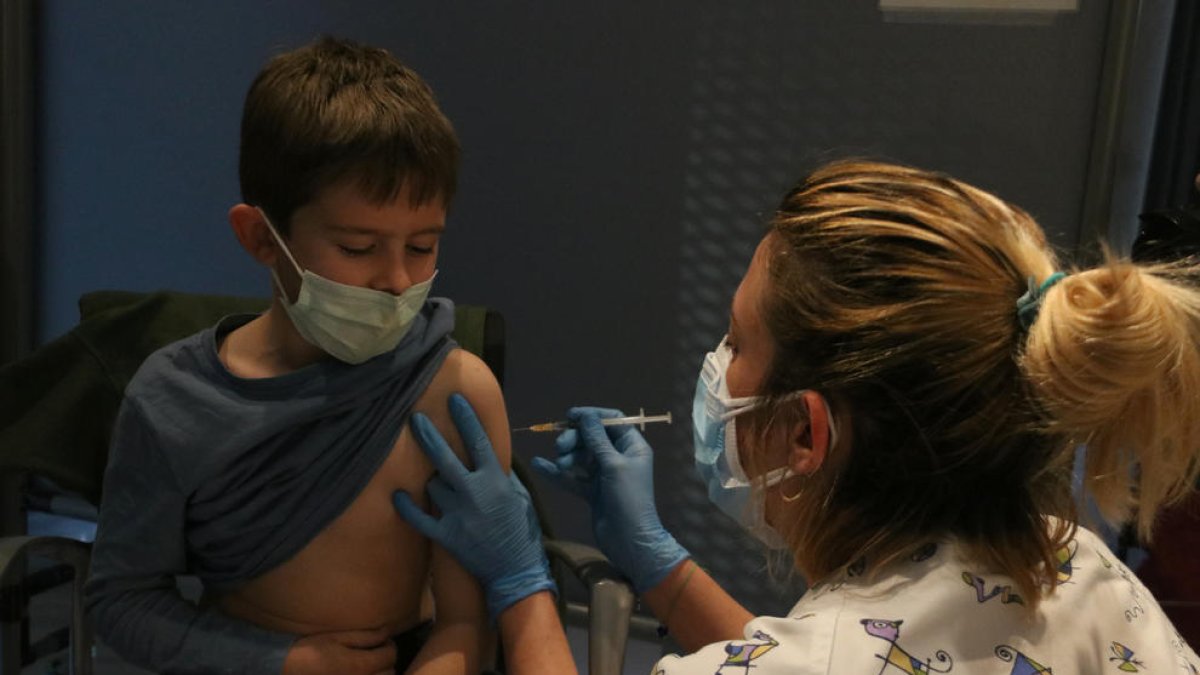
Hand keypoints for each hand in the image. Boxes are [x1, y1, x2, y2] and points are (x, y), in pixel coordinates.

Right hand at [281, 628, 395, 674]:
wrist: (285, 668)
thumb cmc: (310, 649)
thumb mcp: (337, 638)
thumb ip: (365, 636)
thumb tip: (387, 631)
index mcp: (359, 665)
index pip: (390, 655)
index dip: (389, 644)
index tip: (383, 640)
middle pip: (390, 673)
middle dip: (387, 661)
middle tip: (377, 653)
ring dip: (381, 674)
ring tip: (370, 666)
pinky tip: (361, 674)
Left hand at [393, 393, 555, 619]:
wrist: (516, 571)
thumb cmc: (522, 531)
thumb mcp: (520, 497)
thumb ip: (503, 476)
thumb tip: (491, 455)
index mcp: (496, 481)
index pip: (478, 442)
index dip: (465, 419)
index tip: (454, 400)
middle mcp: (475, 493)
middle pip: (445, 457)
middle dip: (428, 435)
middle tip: (414, 418)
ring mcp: (459, 515)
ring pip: (434, 486)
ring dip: (432, 480)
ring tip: (432, 477)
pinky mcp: (447, 536)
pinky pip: (420, 518)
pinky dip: (407, 507)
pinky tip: (398, 495)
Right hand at [531, 407, 688, 592]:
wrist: (629, 540)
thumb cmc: (628, 498)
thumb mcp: (613, 465)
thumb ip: (597, 439)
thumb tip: (585, 415)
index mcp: (632, 446)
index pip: (613, 421)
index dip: (592, 416)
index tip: (570, 416)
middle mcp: (619, 457)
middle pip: (593, 438)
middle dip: (575, 439)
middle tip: (560, 446)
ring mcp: (604, 474)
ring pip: (581, 456)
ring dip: (568, 456)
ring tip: (560, 464)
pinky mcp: (592, 490)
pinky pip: (573, 476)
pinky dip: (558, 472)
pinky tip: (539, 465)